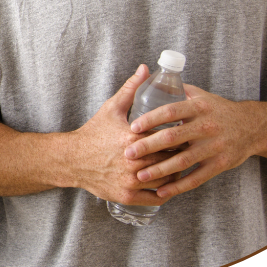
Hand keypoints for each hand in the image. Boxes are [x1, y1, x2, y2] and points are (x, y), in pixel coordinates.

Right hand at [69, 66, 183, 204]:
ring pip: (166, 179)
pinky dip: (167, 192)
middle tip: (193, 149)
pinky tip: (172, 185)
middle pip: (170, 159)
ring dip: (178, 173)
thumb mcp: (112, 108)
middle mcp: (132, 161)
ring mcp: (130, 181)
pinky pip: (156, 197)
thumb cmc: (95, 132)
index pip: (168, 138)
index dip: (181, 136)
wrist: (74, 159)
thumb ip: (131, 88)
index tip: (190, 132)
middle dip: (182, 154)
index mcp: (132, 138)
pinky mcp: (127, 196)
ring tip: (185, 165)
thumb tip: (145, 68)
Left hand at [124, 83, 264, 200]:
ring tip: (140, 175)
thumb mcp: (201, 95)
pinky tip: (162, 191)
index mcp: (199, 107)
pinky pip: (196, 178)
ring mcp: (214, 147)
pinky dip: (178, 186)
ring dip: (160, 170)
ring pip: (183, 161)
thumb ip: (178, 91)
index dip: (151, 119)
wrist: (252, 126)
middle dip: (148, 146)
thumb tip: (152, 81)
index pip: (170, 111)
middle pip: (173, 137)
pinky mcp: (220, 164)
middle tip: (129, 153)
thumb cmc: (219, 110)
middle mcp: (206, 126)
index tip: (133, 127)